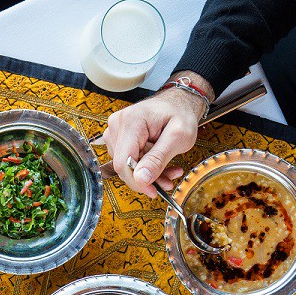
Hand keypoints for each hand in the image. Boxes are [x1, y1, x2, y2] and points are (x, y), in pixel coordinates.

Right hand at [103, 72, 211, 197]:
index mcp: (131, 121)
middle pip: (124, 166)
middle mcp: (117, 125)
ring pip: (126, 167)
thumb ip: (159, 158)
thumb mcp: (178, 137)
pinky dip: (146, 168)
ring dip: (148, 174)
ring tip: (170, 169)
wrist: (178, 103)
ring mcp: (115, 131)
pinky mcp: (118, 138)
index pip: (123, 162)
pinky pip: (128, 161)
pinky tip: (161, 166)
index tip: (154, 191)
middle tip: (170, 180)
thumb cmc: (180, 114)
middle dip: (146, 178)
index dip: (137, 182)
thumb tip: (141, 179)